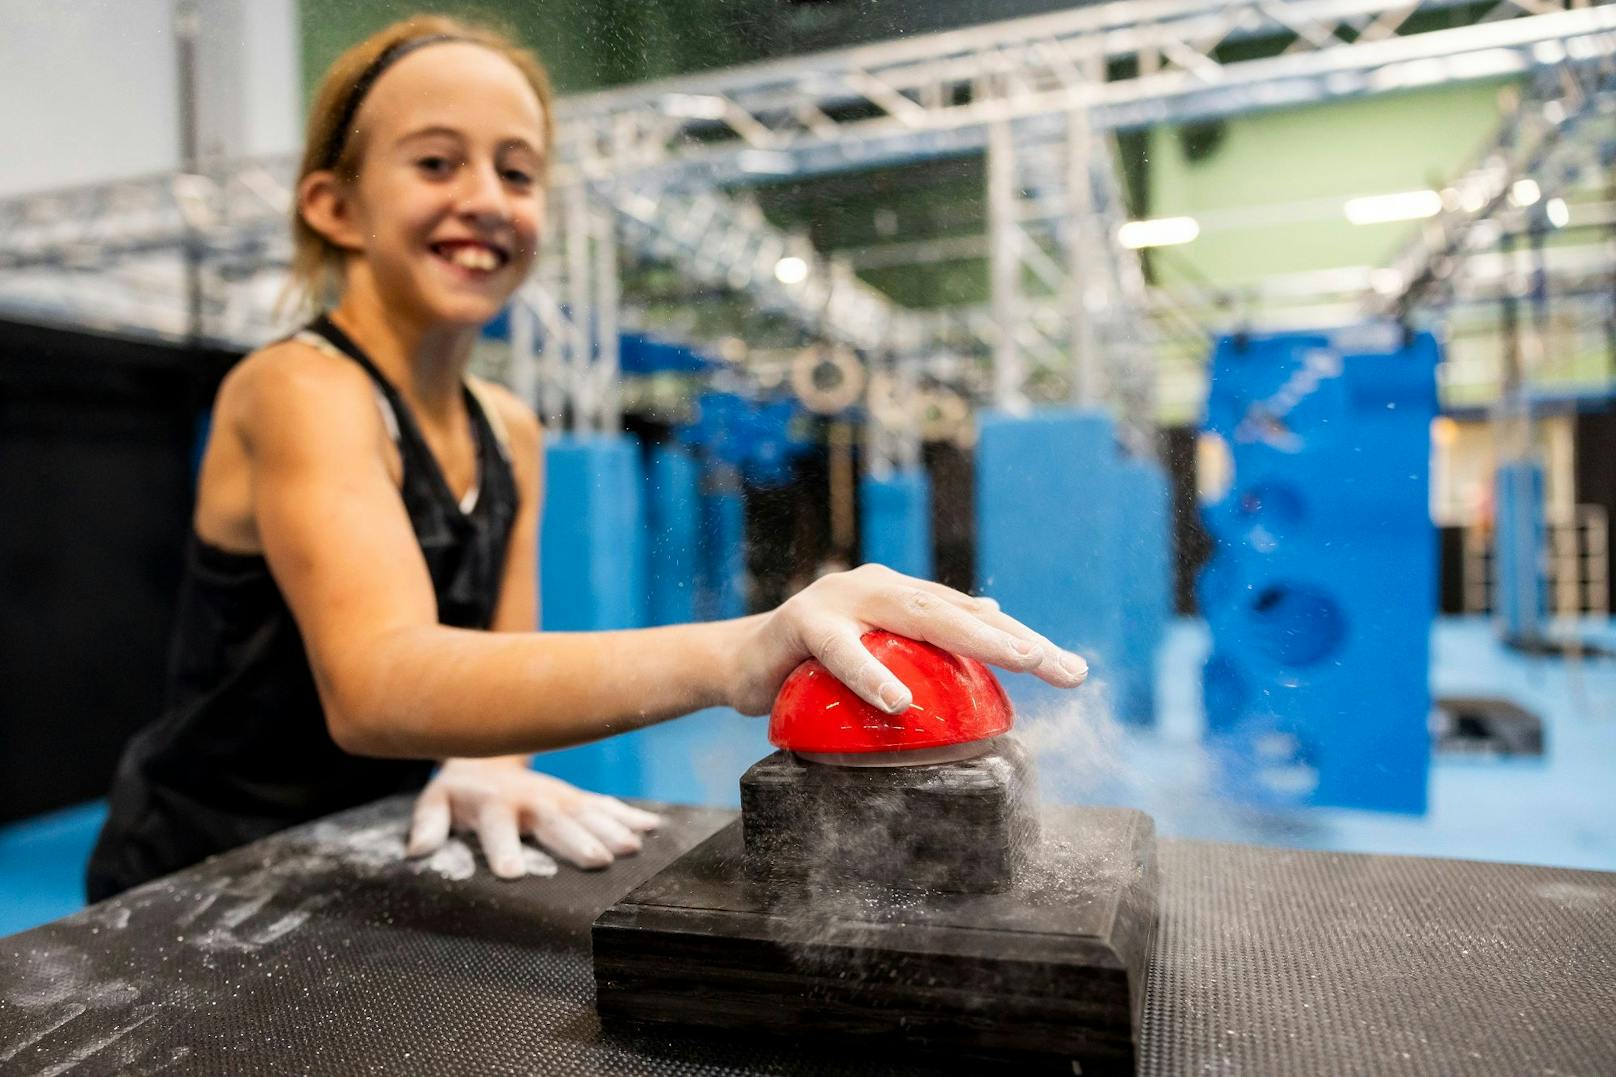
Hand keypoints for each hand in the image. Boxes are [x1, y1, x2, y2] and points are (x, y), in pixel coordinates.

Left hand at [405, 757, 661, 877]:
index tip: (511, 874)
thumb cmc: (460, 789)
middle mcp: (532, 800)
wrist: (489, 751)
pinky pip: (607, 805)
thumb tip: (417, 851)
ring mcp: (560, 797)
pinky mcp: (577, 797)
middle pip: (555, 822)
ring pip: (589, 813)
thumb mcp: (435, 799)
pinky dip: (631, 816)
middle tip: (598, 862)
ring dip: (612, 830)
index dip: (502, 850)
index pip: (497, 828)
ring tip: (633, 848)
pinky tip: (654, 828)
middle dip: (577, 841)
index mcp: (493, 805)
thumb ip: (427, 823)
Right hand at [728, 563, 1087, 716]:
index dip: (1024, 641)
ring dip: (971, 637)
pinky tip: (899, 700)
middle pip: (959, 612)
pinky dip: (871, 674)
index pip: (973, 618)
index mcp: (902, 595)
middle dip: (1017, 640)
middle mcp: (879, 586)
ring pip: (916, 615)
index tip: (1072, 672)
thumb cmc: (811, 663)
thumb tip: (994, 612)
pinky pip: (842, 651)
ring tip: (1019, 661)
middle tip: (1064, 669)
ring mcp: (842, 598)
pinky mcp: (803, 622)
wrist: (739, 662)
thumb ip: (928, 633)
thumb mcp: (877, 649)